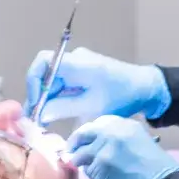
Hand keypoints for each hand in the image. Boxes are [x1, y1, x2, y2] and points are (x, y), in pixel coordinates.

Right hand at [24, 47, 170, 125]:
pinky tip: (56, 112)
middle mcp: (75, 59)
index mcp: (77, 63)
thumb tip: (40, 113)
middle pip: (47, 73)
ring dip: (48, 97)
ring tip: (44, 119)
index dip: (33, 82)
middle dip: (39, 95)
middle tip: (35, 118)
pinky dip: (58, 96)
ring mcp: (80, 64)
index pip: (43, 62)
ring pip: (54, 79)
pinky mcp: (84, 72)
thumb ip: (62, 108)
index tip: (35, 103)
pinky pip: (64, 82)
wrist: (145, 88)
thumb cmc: (120, 97)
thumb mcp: (90, 107)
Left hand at [66, 116, 178, 178]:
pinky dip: (89, 174)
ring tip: (82, 168)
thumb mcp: (142, 143)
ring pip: (80, 154)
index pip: (98, 124)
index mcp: (125, 125)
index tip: (87, 139)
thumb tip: (103, 145)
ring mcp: (101, 151)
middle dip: (76, 142)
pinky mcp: (97, 171)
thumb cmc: (160, 170)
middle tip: (72, 151)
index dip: (90, 133)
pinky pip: (87, 171)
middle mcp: (110, 133)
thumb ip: (121, 140)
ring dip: (79, 161)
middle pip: (84, 133)